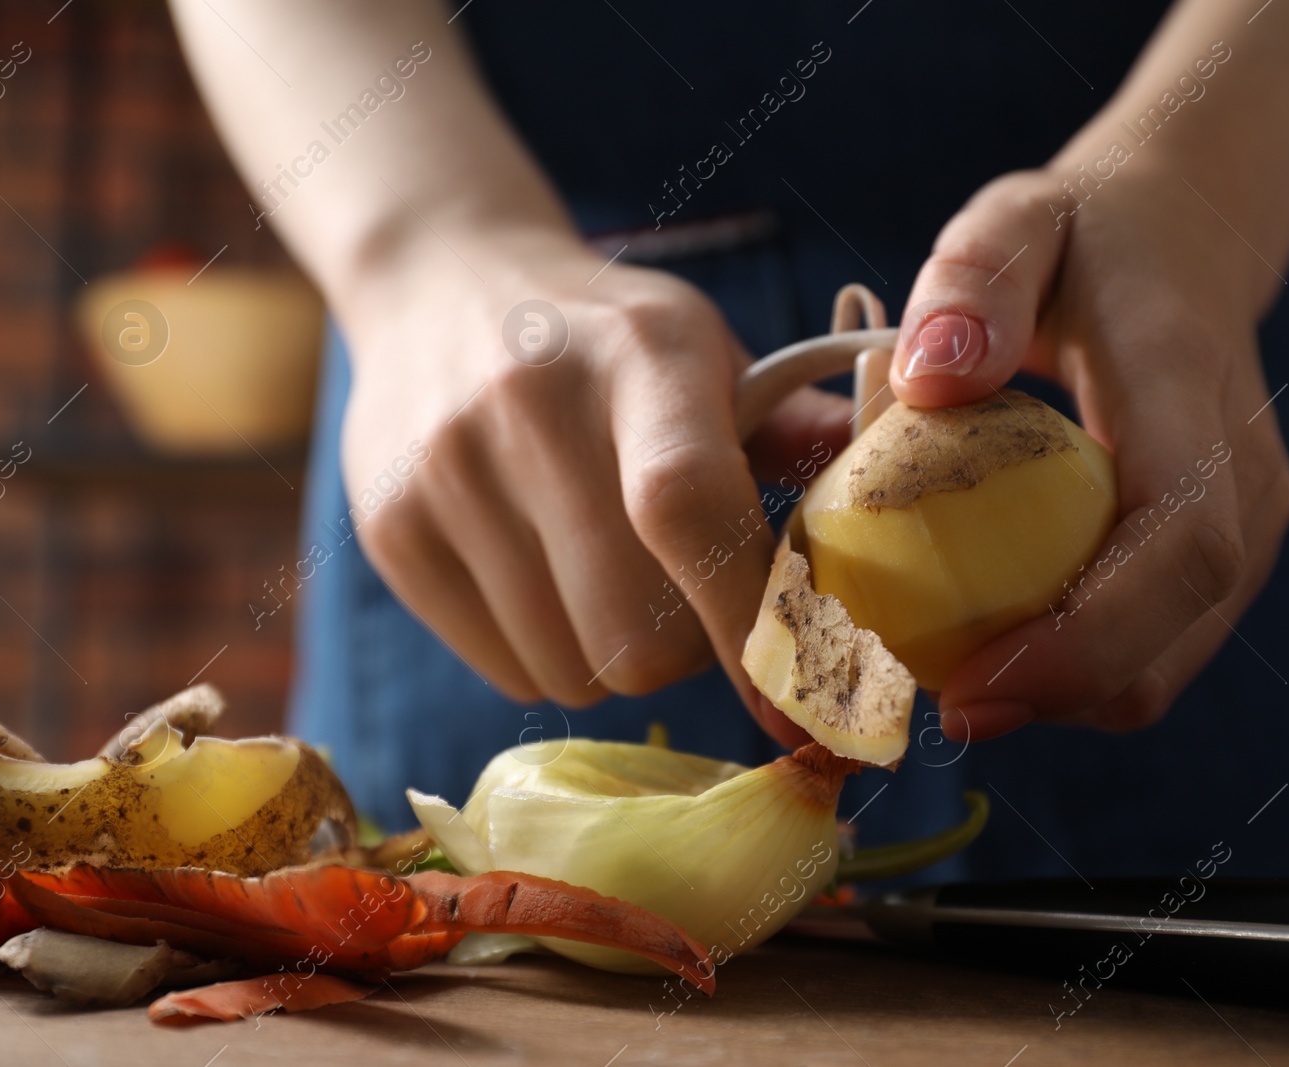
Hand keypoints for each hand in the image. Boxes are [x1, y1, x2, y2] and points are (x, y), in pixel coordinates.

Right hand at [335, 224, 839, 741]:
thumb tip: (898, 511)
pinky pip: (506, 668)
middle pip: (632, 630)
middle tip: (689, 608)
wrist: (442, 285)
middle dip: (686, 653)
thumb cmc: (607, 334)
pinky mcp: (389, 530)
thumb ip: (796, 432)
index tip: (800, 704)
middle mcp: (529, 406)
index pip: (689, 510)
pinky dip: (549, 656)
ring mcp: (445, 472)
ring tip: (610, 581)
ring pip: (570, 668)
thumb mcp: (704, 347)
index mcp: (639, 354)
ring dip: (615, 659)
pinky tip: (546, 582)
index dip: (751, 624)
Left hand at [890, 167, 1288, 738]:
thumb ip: (973, 280)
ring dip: (1065, 694)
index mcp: (1188, 389)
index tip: (972, 687)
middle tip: (941, 708)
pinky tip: (998, 644)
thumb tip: (927, 381)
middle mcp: (1243, 472)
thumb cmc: (1083, 236)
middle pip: (1176, 632)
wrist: (1185, 241)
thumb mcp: (1013, 220)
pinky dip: (1079, 667)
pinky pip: (1159, 642)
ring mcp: (1249, 521)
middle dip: (1061, 695)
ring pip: (1170, 658)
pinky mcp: (1226, 551)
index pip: (1180, 542)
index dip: (1086, 640)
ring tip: (954, 675)